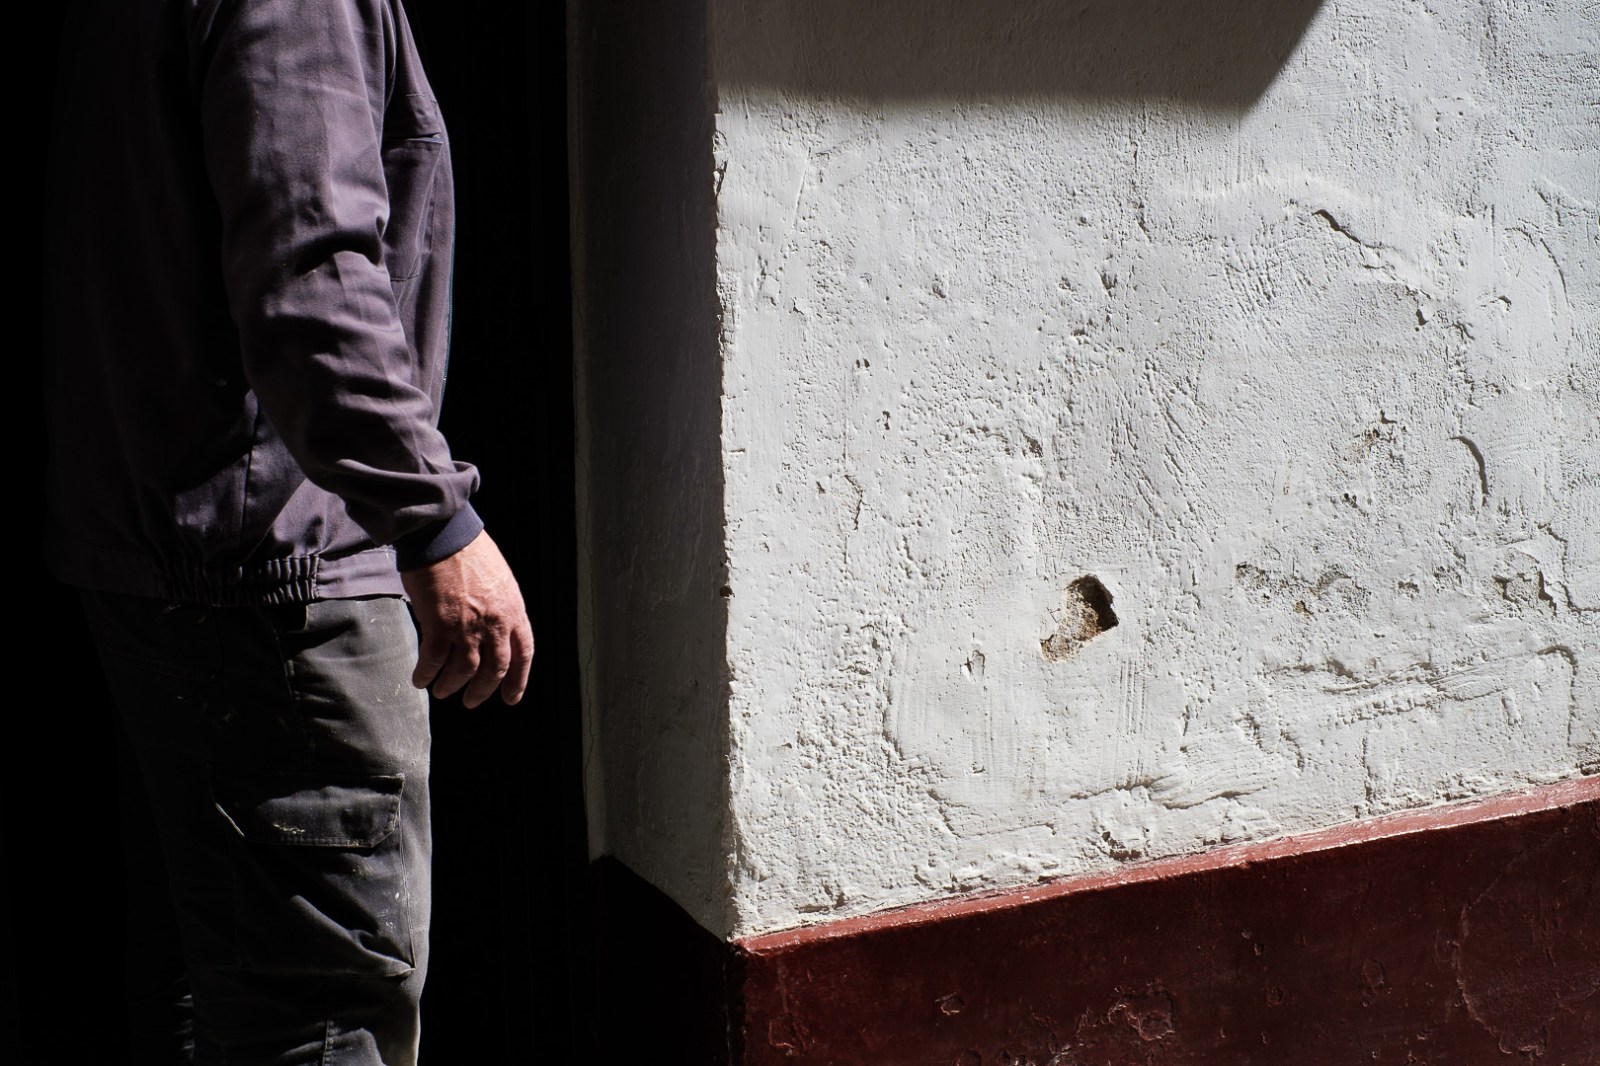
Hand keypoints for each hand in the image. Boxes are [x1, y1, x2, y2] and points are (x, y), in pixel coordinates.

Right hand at [400, 530, 533, 707]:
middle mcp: (495, 624)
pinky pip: (433, 660)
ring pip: (463, 671)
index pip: (523, 654)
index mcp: (514, 611)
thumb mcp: (501, 581)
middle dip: (482, 690)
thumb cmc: (471, 552)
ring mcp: (467, 627)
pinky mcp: (438, 625)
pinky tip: (420, 679)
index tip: (511, 698)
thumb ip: (501, 608)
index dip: (518, 680)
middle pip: (494, 670)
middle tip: (471, 701)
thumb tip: (495, 629)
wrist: (445, 535)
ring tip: (442, 691)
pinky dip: (426, 673)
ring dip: (451, 685)